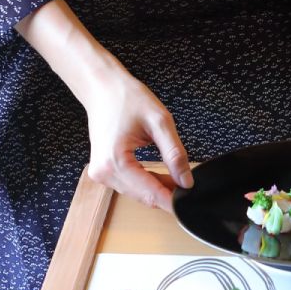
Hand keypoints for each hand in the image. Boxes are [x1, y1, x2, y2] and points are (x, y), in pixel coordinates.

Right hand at [15, 0, 191, 212]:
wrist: (102, 87)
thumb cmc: (127, 98)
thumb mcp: (160, 122)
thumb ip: (174, 153)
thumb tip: (186, 181)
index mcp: (114, 161)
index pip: (149, 193)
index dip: (173, 200)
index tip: (190, 201)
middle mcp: (103, 172)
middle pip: (143, 196)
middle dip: (167, 193)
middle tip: (189, 184)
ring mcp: (100, 174)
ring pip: (137, 193)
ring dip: (157, 188)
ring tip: (176, 175)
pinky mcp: (102, 171)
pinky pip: (130, 184)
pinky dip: (146, 182)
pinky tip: (161, 173)